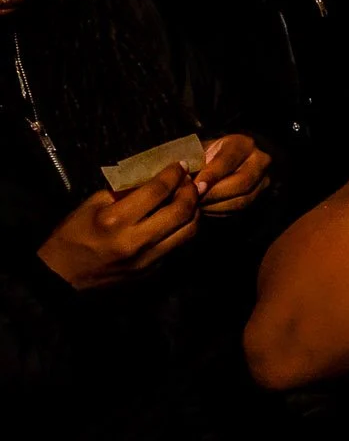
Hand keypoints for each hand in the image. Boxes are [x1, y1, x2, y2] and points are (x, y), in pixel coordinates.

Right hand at [36, 163, 199, 289]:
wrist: (63, 276)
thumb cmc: (73, 235)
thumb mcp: (92, 205)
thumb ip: (124, 191)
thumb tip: (152, 178)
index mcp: (116, 220)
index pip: (157, 191)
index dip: (173, 174)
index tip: (180, 164)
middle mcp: (137, 240)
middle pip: (181, 212)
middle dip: (192, 192)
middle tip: (192, 181)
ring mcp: (148, 258)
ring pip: (188, 231)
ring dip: (194, 211)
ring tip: (191, 198)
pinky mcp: (153, 270)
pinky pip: (178, 245)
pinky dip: (184, 229)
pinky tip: (180, 218)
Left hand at [195, 133, 271, 214]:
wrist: (229, 160)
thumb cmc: (208, 154)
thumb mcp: (201, 150)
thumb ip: (194, 162)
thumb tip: (183, 179)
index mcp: (243, 144)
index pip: (228, 160)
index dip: (211, 174)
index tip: (196, 185)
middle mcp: (259, 160)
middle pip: (241, 182)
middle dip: (215, 193)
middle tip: (194, 199)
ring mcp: (263, 180)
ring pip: (242, 199)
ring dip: (217, 205)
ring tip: (196, 206)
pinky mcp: (260, 196)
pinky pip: (241, 208)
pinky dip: (221, 211)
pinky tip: (206, 209)